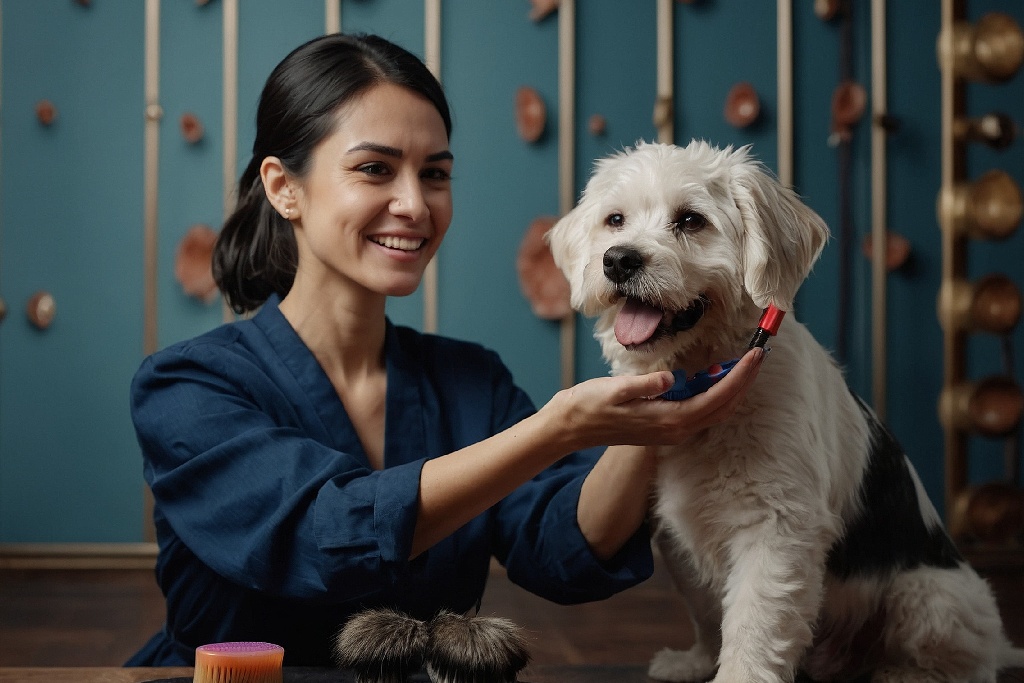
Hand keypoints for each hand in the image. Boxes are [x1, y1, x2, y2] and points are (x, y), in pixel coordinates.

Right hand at [548, 347, 764, 449]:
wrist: (570, 428)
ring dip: (734, 387)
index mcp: (668, 420)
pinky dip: (717, 393)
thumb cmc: (589, 406)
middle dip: (746, 380)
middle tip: (760, 352)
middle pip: (724, 406)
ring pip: (716, 410)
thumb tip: (670, 377)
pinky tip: (717, 375)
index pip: (716, 397)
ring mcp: (672, 431)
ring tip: (746, 361)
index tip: (755, 355)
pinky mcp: (665, 426)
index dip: (740, 376)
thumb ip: (644, 384)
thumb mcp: (614, 390)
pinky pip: (702, 411)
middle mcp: (676, 430)